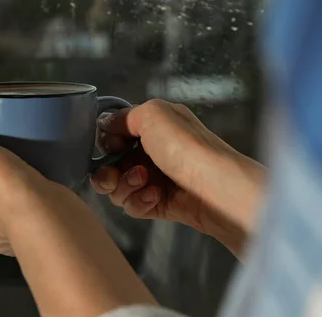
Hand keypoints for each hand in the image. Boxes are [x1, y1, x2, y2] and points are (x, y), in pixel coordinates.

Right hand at [91, 99, 265, 256]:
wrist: (215, 188)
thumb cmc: (188, 147)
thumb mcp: (152, 114)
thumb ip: (123, 116)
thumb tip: (106, 124)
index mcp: (155, 126)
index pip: (115, 134)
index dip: (106, 142)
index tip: (110, 146)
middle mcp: (154, 151)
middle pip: (110, 165)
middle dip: (107, 172)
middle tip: (114, 174)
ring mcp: (155, 178)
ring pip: (117, 188)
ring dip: (124, 186)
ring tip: (144, 181)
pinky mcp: (158, 203)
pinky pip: (132, 205)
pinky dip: (139, 201)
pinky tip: (155, 195)